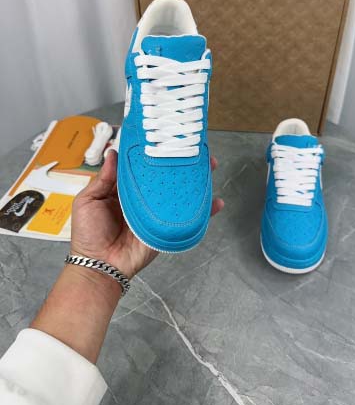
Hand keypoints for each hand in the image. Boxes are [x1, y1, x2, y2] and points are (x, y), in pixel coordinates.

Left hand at [71, 150, 223, 278]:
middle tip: (193, 149)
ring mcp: (157, 213)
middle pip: (165, 178)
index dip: (152, 154)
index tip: (164, 139)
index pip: (142, 167)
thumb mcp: (88, 200)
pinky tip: (215, 202)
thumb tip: (113, 153)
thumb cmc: (89, 234)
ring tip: (210, 166)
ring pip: (179, 194)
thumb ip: (102, 178)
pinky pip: (186, 218)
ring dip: (195, 181)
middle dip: (180, 164)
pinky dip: (204, 212)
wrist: (99, 265)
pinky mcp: (166, 228)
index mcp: (123, 190)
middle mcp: (143, 199)